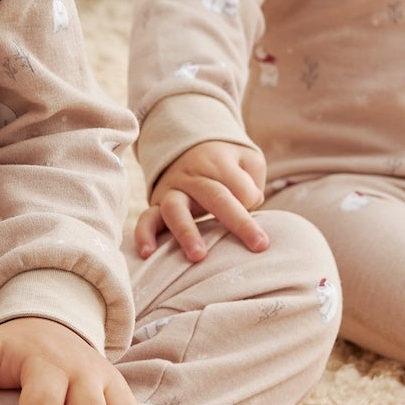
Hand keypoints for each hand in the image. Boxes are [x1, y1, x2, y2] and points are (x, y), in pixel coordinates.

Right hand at [133, 138, 269, 262]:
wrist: (188, 147)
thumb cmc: (226, 163)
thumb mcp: (247, 160)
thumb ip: (252, 181)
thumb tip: (249, 205)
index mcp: (218, 162)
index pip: (241, 186)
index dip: (254, 201)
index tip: (260, 217)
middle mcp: (193, 175)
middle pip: (215, 196)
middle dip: (238, 222)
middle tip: (258, 245)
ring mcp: (172, 190)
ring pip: (176, 208)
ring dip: (187, 232)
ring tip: (198, 257)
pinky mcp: (156, 204)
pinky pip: (146, 218)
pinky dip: (144, 234)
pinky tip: (147, 255)